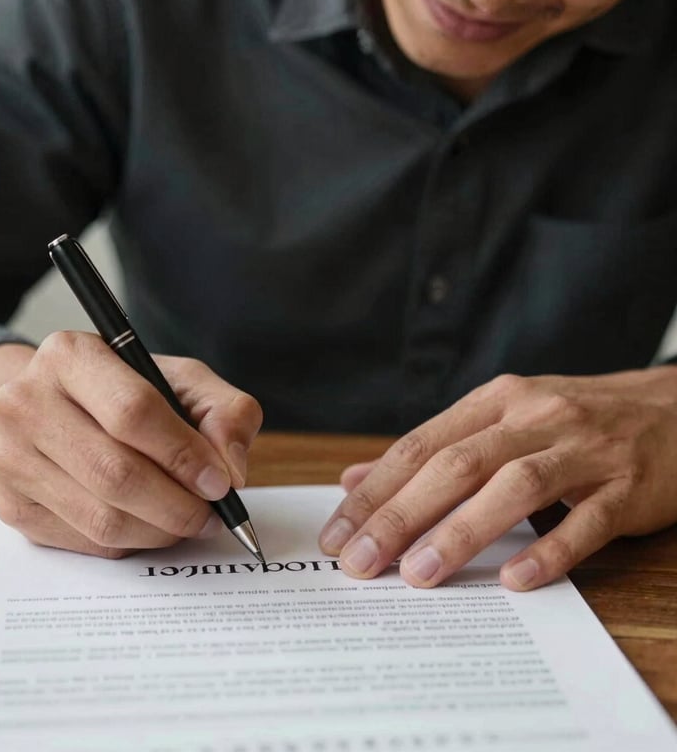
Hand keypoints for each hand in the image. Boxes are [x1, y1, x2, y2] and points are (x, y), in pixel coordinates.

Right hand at [0, 333, 261, 556]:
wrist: (52, 408)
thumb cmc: (127, 391)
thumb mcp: (183, 380)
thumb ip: (224, 412)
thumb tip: (231, 469)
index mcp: (70, 355)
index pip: (133, 412)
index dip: (184, 454)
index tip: (221, 482)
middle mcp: (26, 402)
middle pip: (116, 473)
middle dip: (179, 505)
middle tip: (213, 515)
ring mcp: (10, 457)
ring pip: (102, 519)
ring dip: (161, 531)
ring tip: (190, 520)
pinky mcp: (12, 506)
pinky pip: (87, 542)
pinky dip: (132, 542)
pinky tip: (150, 523)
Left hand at [319, 368, 676, 590]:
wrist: (673, 409)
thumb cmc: (573, 420)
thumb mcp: (500, 418)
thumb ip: (432, 449)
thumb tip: (355, 477)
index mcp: (496, 401)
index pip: (420, 445)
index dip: (375, 489)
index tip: (337, 530)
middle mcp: (534, 417)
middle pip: (456, 465)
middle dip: (400, 515)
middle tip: (359, 562)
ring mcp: (584, 450)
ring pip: (514, 487)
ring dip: (461, 532)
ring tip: (417, 575)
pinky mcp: (628, 485)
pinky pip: (587, 521)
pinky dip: (550, 551)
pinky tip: (515, 580)